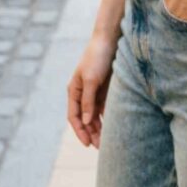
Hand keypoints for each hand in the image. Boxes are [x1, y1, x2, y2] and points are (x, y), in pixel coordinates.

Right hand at [67, 32, 117, 147]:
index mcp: (74, 90)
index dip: (80, 131)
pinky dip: (107, 117)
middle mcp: (82, 93)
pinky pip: (104, 108)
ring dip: (99, 127)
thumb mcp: (91, 79)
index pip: (74, 117)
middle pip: (85, 118)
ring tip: (106, 141)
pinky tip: (113, 126)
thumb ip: (88, 101)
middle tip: (100, 147)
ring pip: (95, 115)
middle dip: (91, 133)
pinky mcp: (105, 89)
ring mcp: (94, 91)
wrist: (110, 39)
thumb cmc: (97, 57)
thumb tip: (86, 121)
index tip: (88, 144)